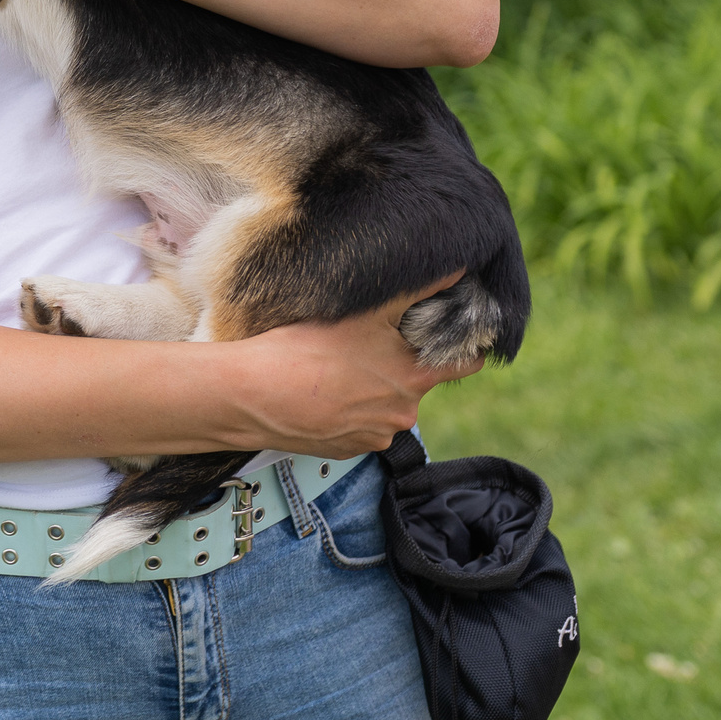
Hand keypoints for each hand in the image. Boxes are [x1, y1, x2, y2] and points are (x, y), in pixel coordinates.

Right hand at [220, 273, 485, 457]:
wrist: (255, 396)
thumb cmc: (307, 349)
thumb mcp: (365, 312)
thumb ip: (417, 291)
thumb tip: (459, 269)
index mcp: (414, 378)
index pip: (466, 364)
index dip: (464, 346)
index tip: (451, 334)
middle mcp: (403, 413)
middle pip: (416, 382)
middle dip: (399, 363)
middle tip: (367, 342)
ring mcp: (376, 436)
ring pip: (385, 405)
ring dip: (370, 388)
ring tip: (335, 367)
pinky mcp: (348, 450)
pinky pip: (359, 426)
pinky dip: (347, 410)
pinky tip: (322, 392)